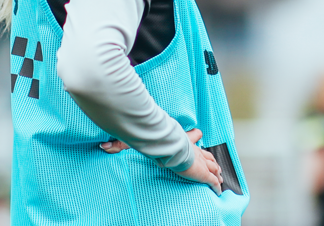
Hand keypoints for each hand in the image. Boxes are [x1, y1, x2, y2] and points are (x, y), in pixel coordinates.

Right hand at [99, 128, 223, 194]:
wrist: (171, 148)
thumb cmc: (158, 144)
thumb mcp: (139, 143)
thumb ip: (120, 145)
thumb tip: (103, 147)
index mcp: (183, 141)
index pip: (192, 137)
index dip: (195, 136)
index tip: (198, 133)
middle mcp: (194, 150)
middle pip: (206, 153)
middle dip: (211, 158)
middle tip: (216, 163)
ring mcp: (201, 162)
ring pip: (213, 166)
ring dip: (216, 171)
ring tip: (220, 176)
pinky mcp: (204, 173)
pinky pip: (214, 181)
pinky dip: (217, 185)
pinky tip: (220, 190)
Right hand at [175, 129, 222, 194]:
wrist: (178, 150)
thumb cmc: (177, 144)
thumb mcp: (184, 137)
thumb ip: (191, 135)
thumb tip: (198, 132)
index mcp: (195, 149)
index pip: (204, 153)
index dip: (209, 157)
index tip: (211, 160)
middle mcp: (201, 157)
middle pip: (212, 162)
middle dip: (215, 166)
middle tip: (219, 171)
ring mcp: (204, 166)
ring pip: (214, 171)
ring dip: (218, 176)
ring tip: (220, 180)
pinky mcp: (204, 175)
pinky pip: (213, 182)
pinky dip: (217, 187)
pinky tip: (218, 191)